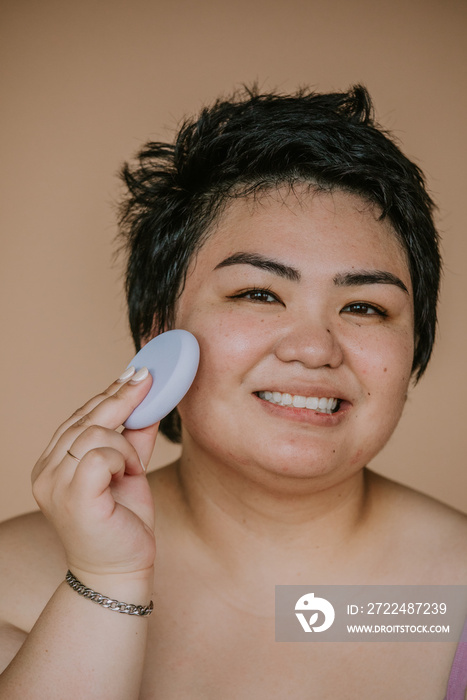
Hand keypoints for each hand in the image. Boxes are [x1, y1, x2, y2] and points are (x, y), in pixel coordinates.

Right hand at [32, 367, 158, 582]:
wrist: (120, 571)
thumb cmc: (122, 523)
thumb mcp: (129, 470)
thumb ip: (134, 437)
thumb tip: (149, 400)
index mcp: (53, 463)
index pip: (78, 418)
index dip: (107, 394)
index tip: (134, 374)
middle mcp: (46, 471)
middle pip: (85, 418)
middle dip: (122, 397)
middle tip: (148, 378)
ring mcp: (54, 483)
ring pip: (94, 432)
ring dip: (125, 445)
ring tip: (133, 468)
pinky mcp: (72, 495)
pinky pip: (100, 454)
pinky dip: (122, 458)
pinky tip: (128, 474)